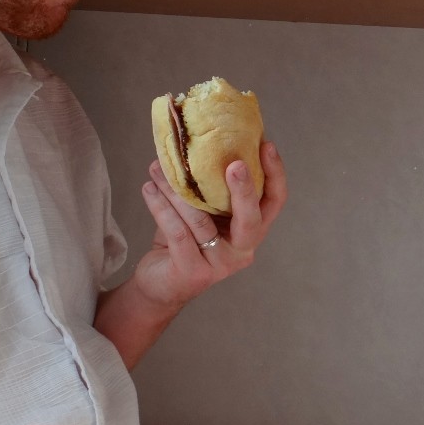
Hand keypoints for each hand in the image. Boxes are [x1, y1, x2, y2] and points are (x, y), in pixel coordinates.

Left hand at [135, 141, 286, 312]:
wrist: (159, 284)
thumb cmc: (184, 240)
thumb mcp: (202, 210)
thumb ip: (207, 187)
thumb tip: (193, 140)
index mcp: (252, 229)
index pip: (274, 201)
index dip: (275, 173)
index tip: (266, 144)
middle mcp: (243, 250)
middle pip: (251, 218)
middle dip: (244, 189)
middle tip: (234, 163)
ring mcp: (220, 265)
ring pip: (201, 220)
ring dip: (177, 190)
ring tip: (157, 168)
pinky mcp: (193, 273)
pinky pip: (177, 232)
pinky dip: (161, 207)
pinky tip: (148, 188)